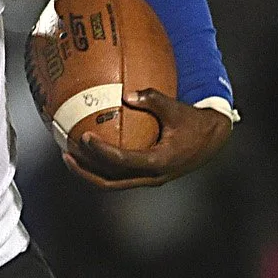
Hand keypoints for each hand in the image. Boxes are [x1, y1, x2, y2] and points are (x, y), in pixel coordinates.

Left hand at [62, 89, 233, 188]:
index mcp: (159, 161)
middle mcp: (152, 176)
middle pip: (110, 181)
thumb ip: (152, 99)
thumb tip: (125, 94)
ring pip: (111, 183)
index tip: (86, 137)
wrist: (211, 141)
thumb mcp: (175, 108)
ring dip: (89, 172)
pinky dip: (100, 168)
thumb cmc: (193, 122)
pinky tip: (87, 153)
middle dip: (85, 170)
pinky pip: (117, 176)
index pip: (124, 161)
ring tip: (68, 155)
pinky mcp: (145, 177)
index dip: (102, 152)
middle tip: (66, 152)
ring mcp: (148, 179)